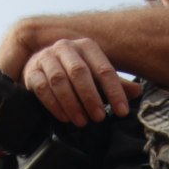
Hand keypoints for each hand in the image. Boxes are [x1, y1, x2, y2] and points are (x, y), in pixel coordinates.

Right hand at [12, 36, 143, 127]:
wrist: (41, 68)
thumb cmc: (74, 75)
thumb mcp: (96, 77)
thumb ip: (116, 84)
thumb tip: (137, 91)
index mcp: (86, 46)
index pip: (104, 69)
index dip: (115, 92)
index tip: (122, 112)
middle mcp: (65, 47)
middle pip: (79, 72)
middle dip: (91, 97)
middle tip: (100, 118)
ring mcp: (46, 58)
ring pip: (59, 80)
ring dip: (72, 103)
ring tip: (82, 121)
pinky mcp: (31, 71)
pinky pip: (42, 88)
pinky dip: (54, 105)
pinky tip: (64, 117)